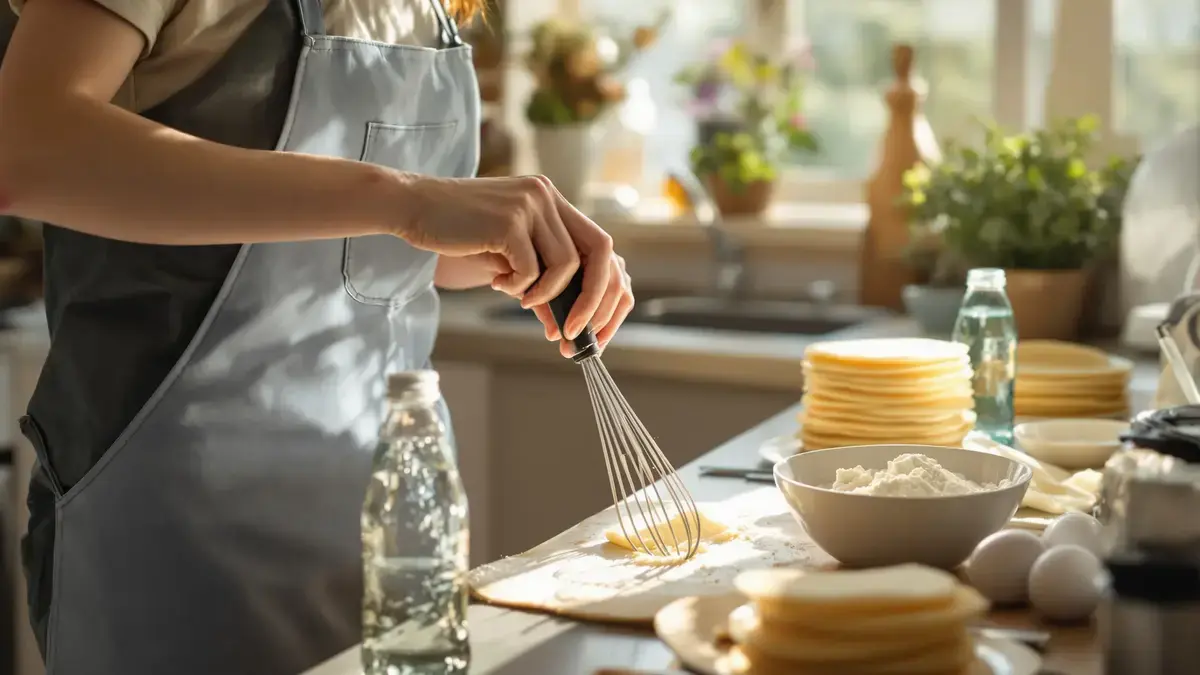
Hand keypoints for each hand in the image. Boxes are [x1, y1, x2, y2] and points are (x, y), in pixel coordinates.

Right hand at [399, 174, 626, 353]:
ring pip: (567, 266)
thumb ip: (541, 280)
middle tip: (573, 334)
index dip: (604, 288)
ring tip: (519, 299)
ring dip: (546, 296)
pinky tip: (496, 281)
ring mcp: (530, 205)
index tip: (594, 326)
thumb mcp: (508, 255)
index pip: (600, 245)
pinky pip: (531, 270)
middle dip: (593, 302)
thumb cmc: (458, 233)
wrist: (412, 207)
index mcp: (552, 201)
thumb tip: (566, 325)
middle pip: (600, 253)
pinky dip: (518, 287)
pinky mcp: (509, 221)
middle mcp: (547, 196)